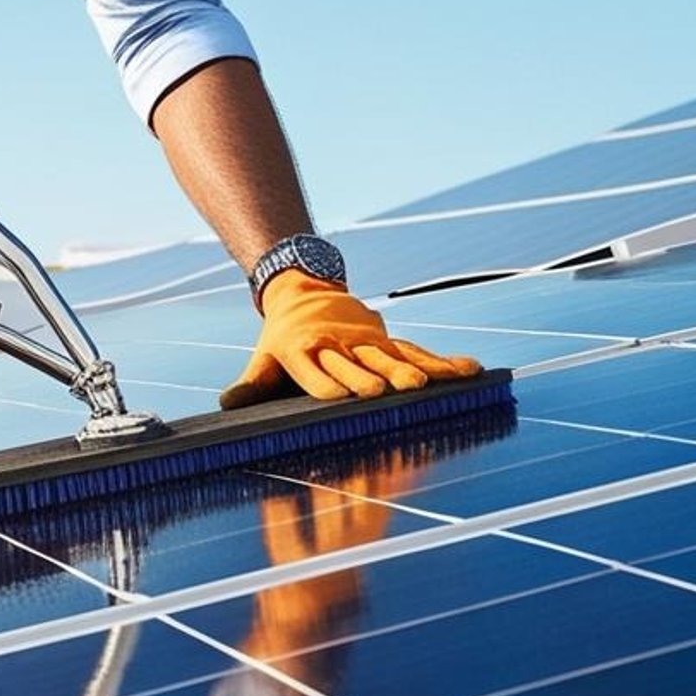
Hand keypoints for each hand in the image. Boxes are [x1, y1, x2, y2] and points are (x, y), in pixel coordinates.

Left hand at [221, 271, 481, 409]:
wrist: (304, 291)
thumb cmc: (282, 338)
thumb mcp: (263, 358)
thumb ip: (251, 384)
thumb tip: (225, 404)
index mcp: (301, 352)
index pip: (313, 371)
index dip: (325, 383)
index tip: (339, 398)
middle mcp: (336, 345)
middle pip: (354, 364)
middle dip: (369, 377)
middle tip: (385, 391)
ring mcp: (364, 342)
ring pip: (388, 356)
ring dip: (407, 370)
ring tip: (425, 386)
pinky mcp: (386, 340)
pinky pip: (417, 350)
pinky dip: (443, 362)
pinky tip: (470, 371)